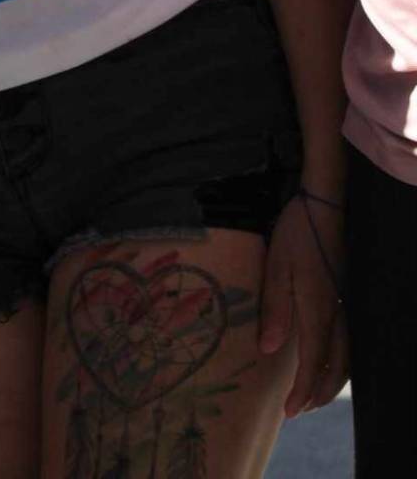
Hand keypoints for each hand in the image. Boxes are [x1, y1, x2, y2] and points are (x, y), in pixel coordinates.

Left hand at [258, 194, 346, 415]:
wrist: (325, 206)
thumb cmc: (296, 234)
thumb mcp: (277, 267)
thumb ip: (275, 309)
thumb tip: (270, 350)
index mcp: (319, 309)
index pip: (314, 362)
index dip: (302, 391)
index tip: (288, 412)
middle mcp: (338, 314)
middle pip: (336, 367)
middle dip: (318, 393)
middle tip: (299, 410)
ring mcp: (345, 305)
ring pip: (346, 357)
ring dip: (330, 380)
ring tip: (311, 393)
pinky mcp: (346, 296)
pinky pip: (348, 341)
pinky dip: (338, 361)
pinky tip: (326, 360)